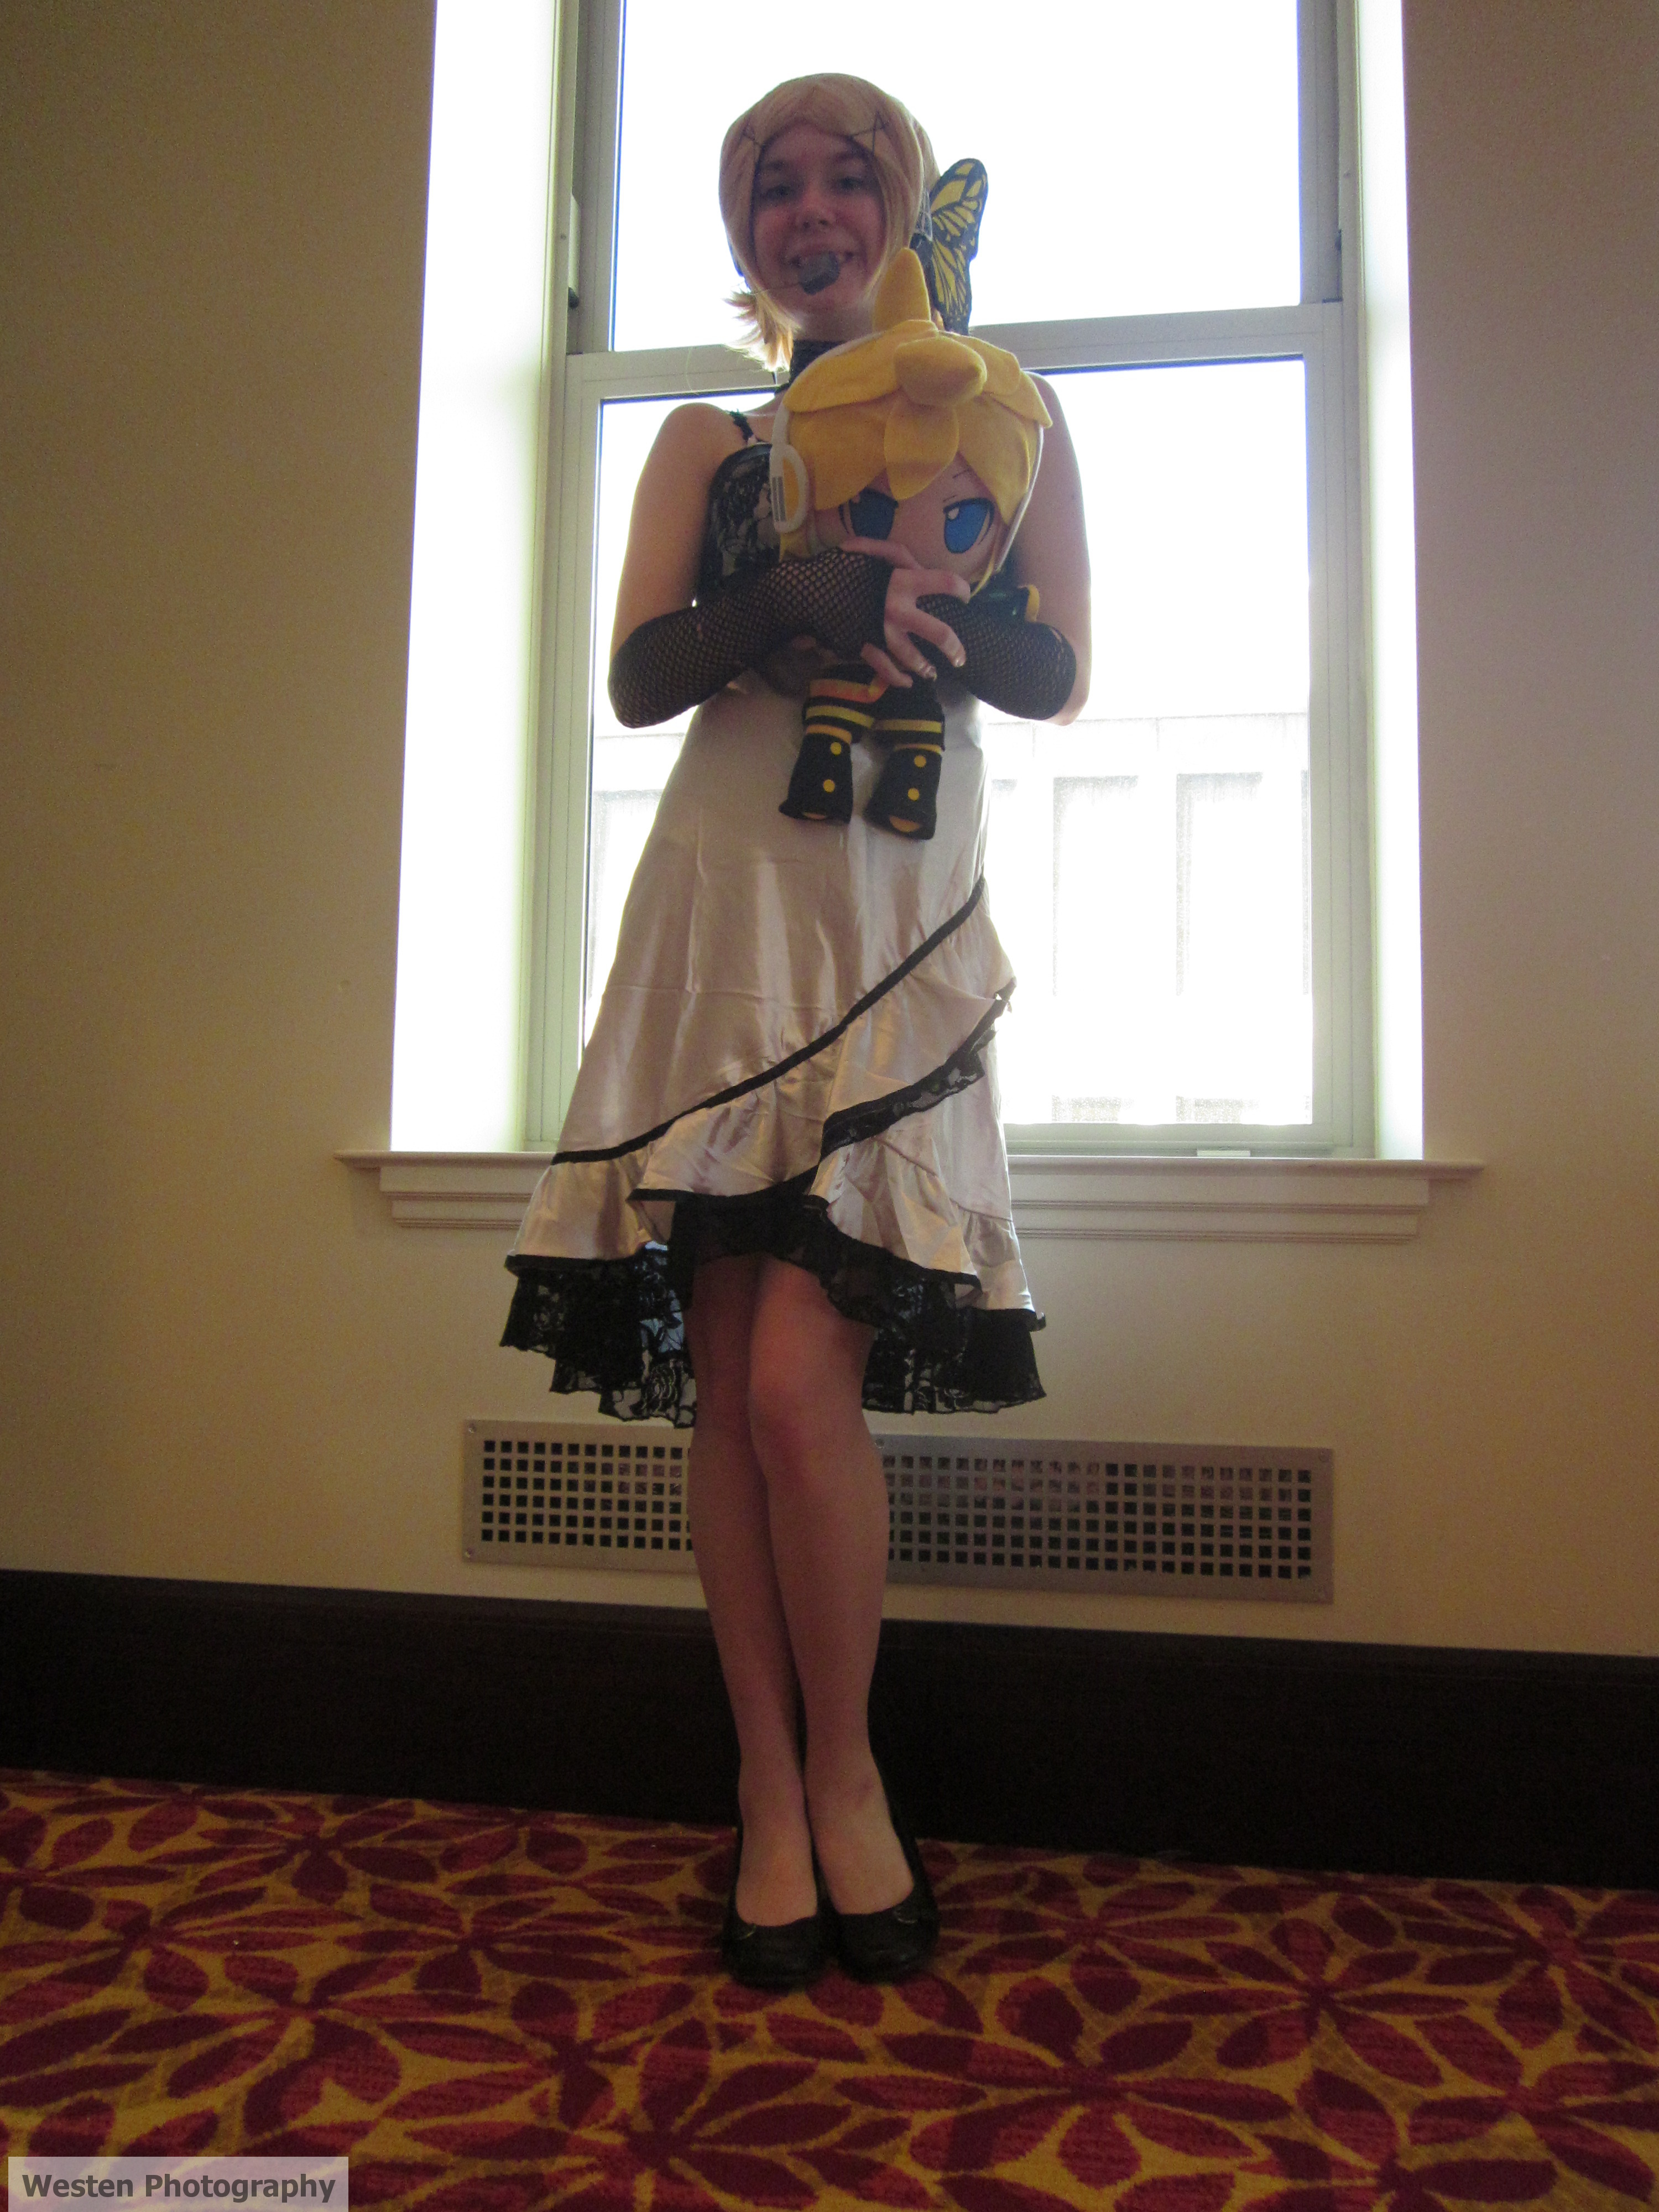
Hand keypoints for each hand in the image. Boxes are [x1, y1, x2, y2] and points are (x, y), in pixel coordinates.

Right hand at [839, 537, 969, 687]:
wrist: (807, 590)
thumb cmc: (841, 566)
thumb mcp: (871, 550)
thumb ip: (895, 555)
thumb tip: (917, 564)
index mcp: (902, 580)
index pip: (944, 582)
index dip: (960, 589)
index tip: (964, 597)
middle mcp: (897, 608)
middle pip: (938, 632)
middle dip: (953, 647)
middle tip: (960, 657)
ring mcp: (881, 630)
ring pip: (911, 656)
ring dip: (925, 667)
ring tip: (932, 673)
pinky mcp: (866, 645)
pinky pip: (885, 667)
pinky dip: (897, 678)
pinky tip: (908, 682)